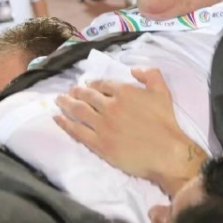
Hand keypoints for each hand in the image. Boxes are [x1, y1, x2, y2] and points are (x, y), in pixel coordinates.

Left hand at [54, 69, 207, 194]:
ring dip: (66, 103)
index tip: (87, 85)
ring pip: (78, 111)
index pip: (102, 84)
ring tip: (59, 100)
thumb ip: (150, 74)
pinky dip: (64, 123)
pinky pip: (77, 131)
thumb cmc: (165, 122)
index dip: (92, 84)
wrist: (166, 153)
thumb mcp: (162, 91)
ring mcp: (102, 125)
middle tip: (69, 91)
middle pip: (86, 96)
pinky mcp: (98, 144)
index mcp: (123, 92)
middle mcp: (109, 106)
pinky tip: (57, 118)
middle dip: (76, 92)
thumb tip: (132, 69)